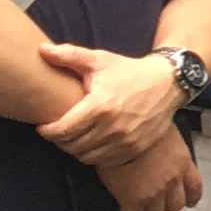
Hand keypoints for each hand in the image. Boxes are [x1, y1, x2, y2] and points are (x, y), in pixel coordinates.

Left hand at [36, 44, 188, 169]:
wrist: (168, 83)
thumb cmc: (129, 71)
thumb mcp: (100, 60)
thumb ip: (69, 55)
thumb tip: (42, 49)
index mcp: (99, 106)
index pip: (62, 130)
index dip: (47, 131)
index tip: (43, 126)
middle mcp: (112, 128)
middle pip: (71, 146)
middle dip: (59, 140)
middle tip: (57, 131)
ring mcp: (125, 142)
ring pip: (86, 157)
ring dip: (74, 150)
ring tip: (72, 138)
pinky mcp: (135, 150)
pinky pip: (105, 162)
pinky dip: (94, 156)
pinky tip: (92, 144)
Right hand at [98, 137, 201, 210]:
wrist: (122, 130)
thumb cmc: (142, 121)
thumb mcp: (164, 132)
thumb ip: (167, 148)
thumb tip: (161, 150)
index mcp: (183, 162)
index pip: (195, 187)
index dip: (191, 196)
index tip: (187, 201)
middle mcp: (173, 180)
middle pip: (176, 204)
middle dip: (166, 204)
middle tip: (154, 199)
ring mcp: (154, 193)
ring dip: (147, 209)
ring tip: (137, 203)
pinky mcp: (133, 200)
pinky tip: (121, 206)